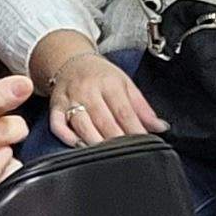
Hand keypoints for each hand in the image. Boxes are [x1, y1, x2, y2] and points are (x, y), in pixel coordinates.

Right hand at [40, 47, 165, 147]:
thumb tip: (160, 127)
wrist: (72, 61)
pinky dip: (67, 137)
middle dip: (116, 139)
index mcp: (109, 83)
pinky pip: (57, 125)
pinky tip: (79, 145)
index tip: (143, 143)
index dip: (134, 129)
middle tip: (126, 153)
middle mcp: (88, 90)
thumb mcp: (125, 84)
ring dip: (94, 141)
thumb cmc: (101, 75)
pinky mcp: (55, 106)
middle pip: (103, 120)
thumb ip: (142, 107)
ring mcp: (70, 99)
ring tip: (106, 154)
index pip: (123, 111)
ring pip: (82, 124)